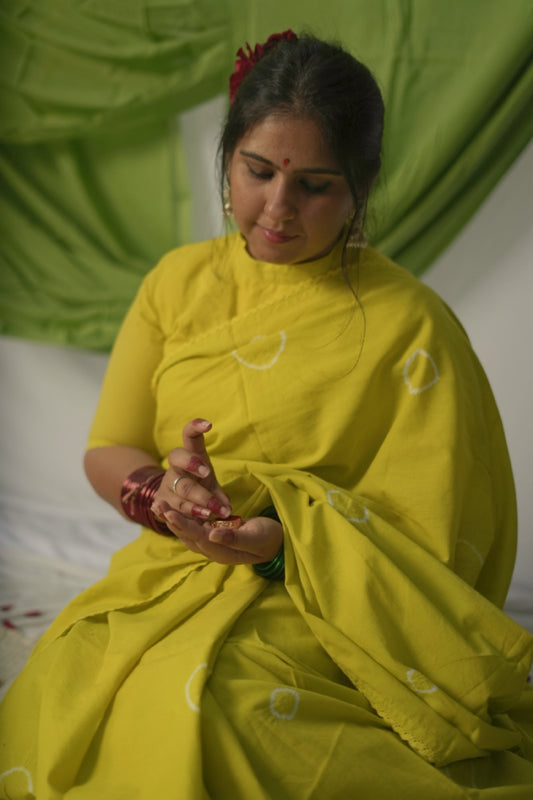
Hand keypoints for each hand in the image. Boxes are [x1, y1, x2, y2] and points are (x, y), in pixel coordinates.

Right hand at [152, 418, 231, 522]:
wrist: (173, 501)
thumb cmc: (197, 487)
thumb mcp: (209, 485)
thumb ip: (218, 494)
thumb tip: (227, 507)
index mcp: (190, 456)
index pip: (189, 436)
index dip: (195, 427)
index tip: (209, 425)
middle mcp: (175, 466)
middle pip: (178, 460)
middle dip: (192, 465)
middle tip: (207, 472)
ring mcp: (166, 483)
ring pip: (179, 489)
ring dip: (197, 501)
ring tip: (212, 512)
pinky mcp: (160, 501)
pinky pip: (171, 507)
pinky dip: (182, 514)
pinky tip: (191, 519)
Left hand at [163, 513, 283, 565]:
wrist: (276, 542)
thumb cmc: (267, 538)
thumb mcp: (254, 538)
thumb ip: (233, 538)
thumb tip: (212, 534)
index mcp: (221, 552)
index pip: (197, 537)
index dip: (183, 525)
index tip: (169, 513)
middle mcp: (212, 550)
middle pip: (187, 535)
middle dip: (172, 520)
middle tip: (157, 505)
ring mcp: (211, 543)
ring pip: (188, 531)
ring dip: (173, 519)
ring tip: (158, 505)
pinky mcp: (213, 535)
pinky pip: (194, 527)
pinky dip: (182, 518)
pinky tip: (172, 509)